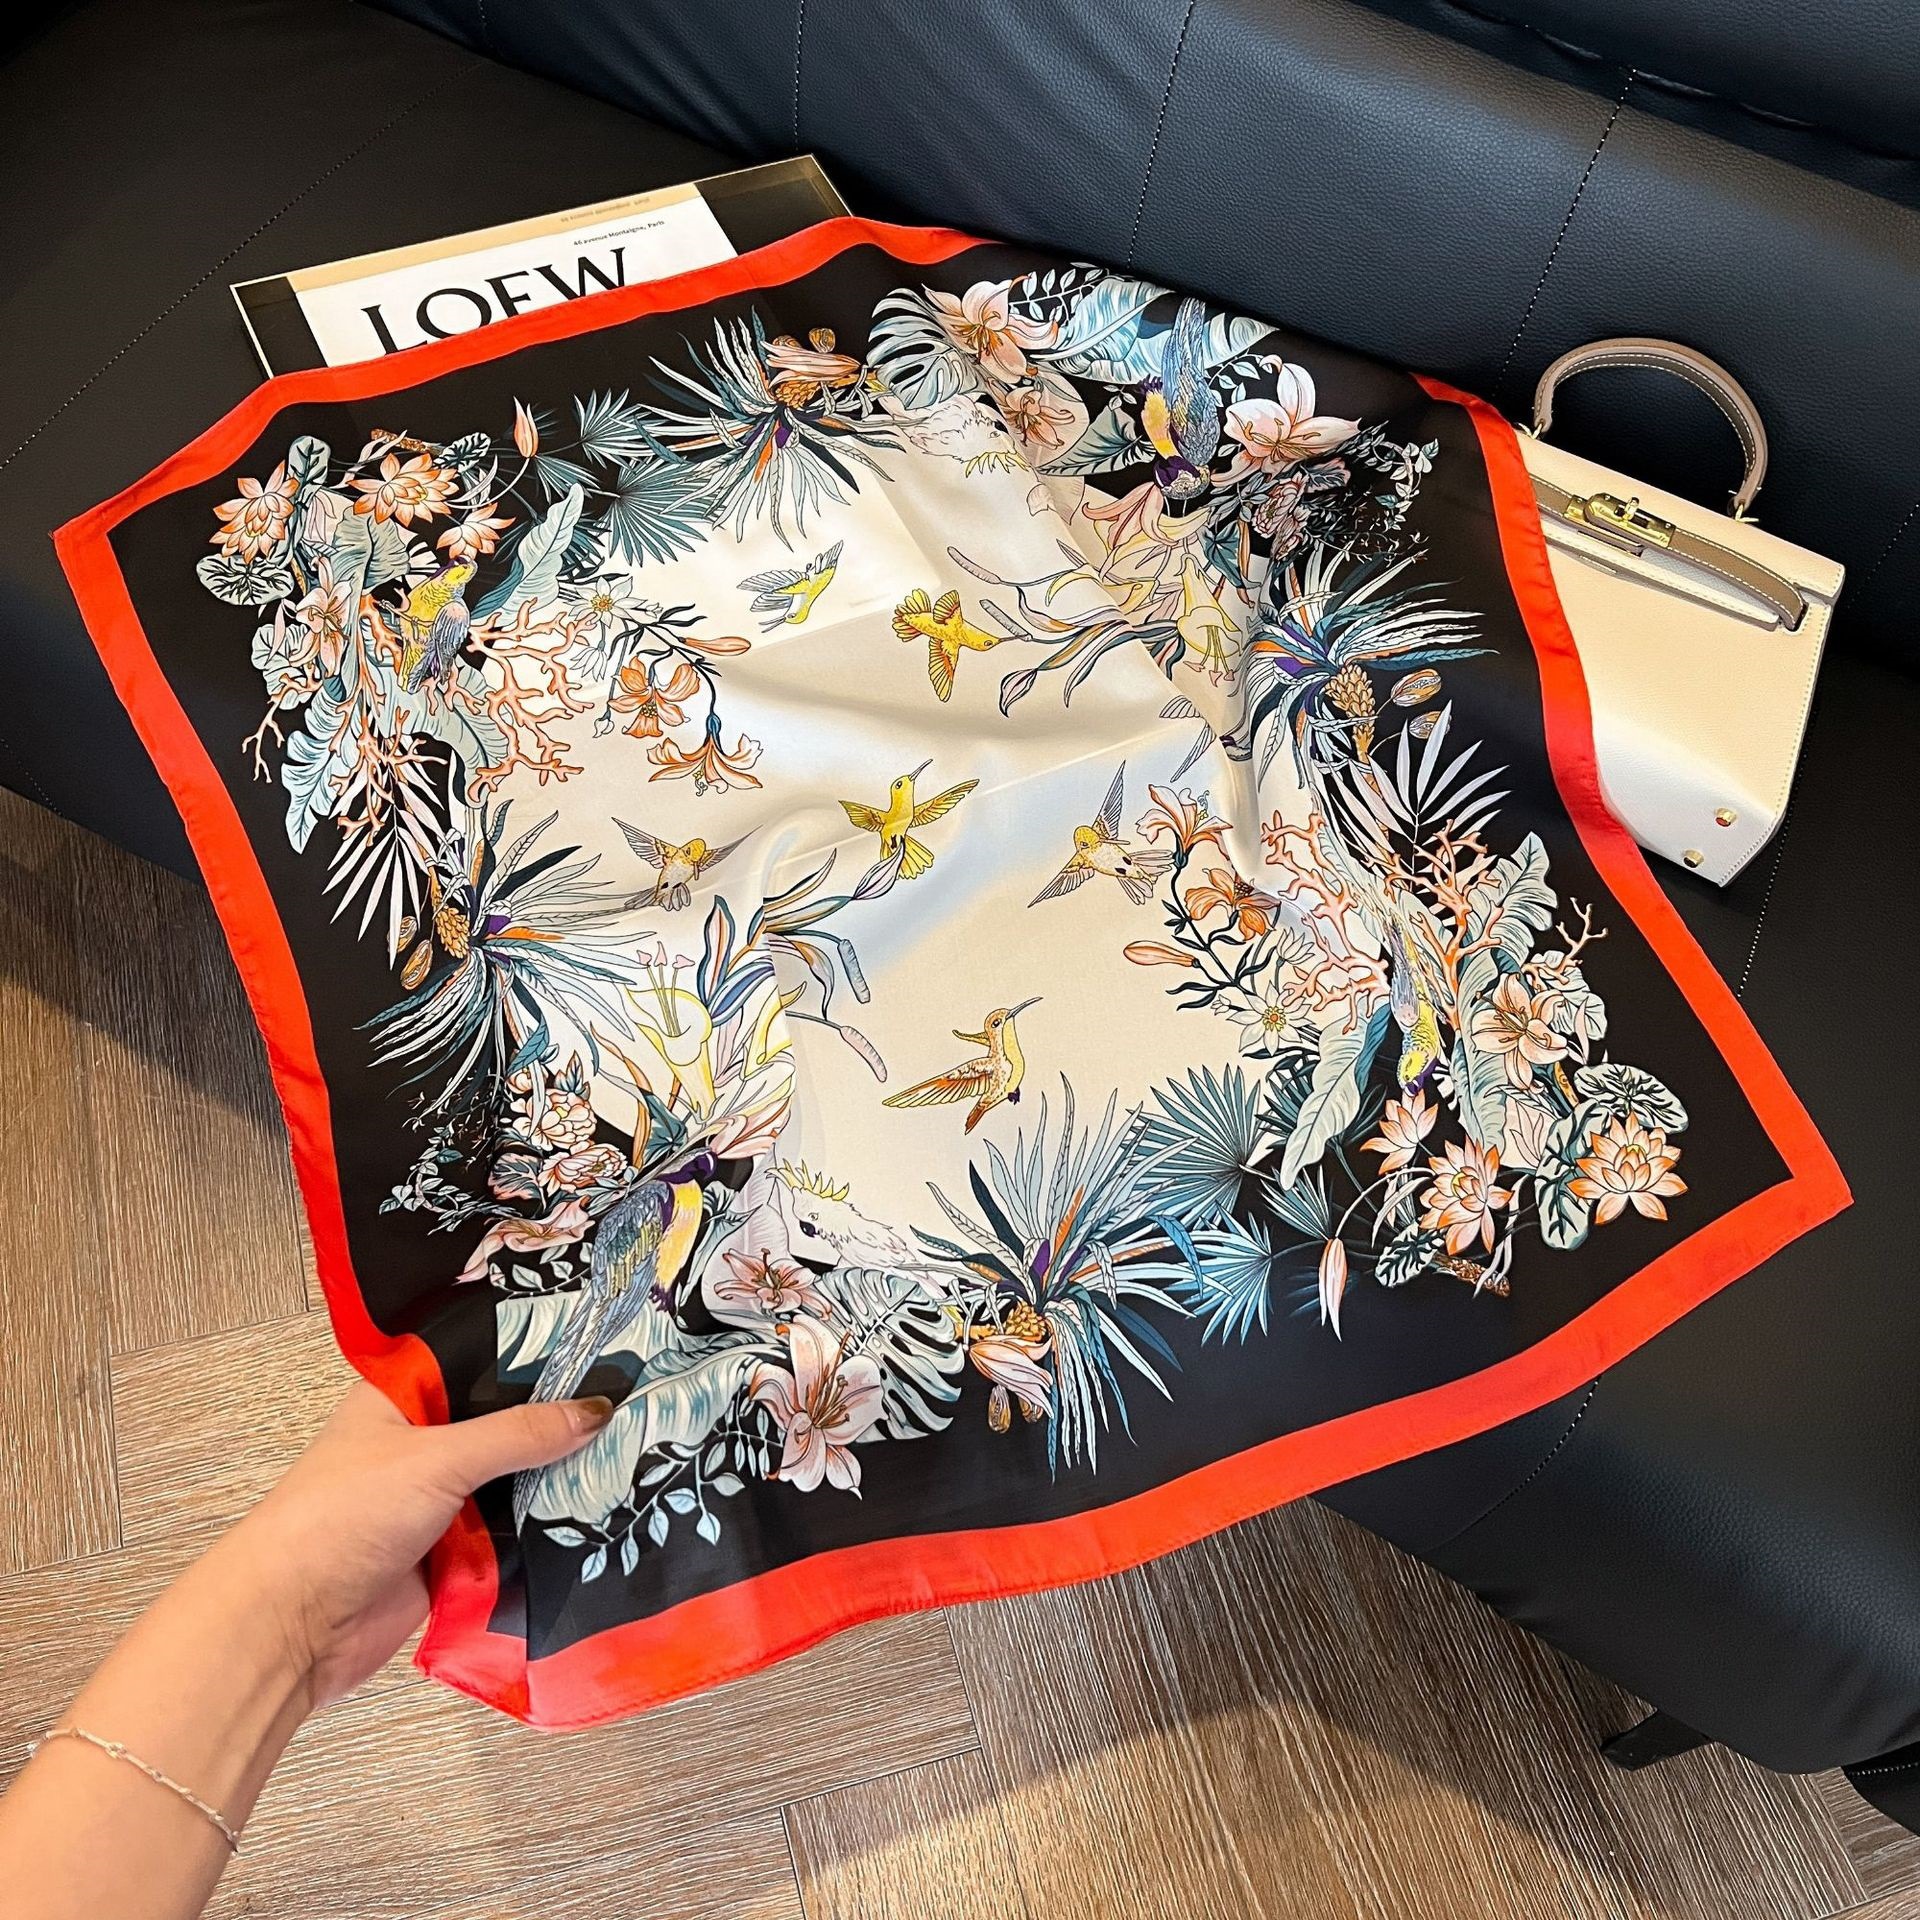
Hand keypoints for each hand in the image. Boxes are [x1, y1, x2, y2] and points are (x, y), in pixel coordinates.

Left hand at [199, 1382, 610, 1709]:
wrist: (290, 1629)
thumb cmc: (341, 1519)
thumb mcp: (437, 1459)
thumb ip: (519, 1434)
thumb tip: (597, 1409)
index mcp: (406, 1397)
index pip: (485, 1357)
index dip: (540, 1352)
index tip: (611, 1344)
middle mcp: (427, 1443)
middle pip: (509, 1423)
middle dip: (563, 1422)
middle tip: (642, 1402)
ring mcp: (442, 1502)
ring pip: (518, 1481)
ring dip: (561, 1480)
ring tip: (641, 1456)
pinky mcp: (455, 1556)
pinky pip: (515, 1535)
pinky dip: (549, 1531)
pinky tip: (606, 1514)